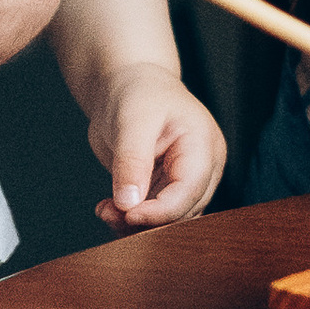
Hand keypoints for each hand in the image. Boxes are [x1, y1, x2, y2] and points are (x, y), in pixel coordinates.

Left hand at [84, 62, 227, 228]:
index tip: (126, 213)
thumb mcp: (132, 120)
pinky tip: (108, 208)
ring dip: (136, 225)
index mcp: (204, 146)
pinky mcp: (167, 189)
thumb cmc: (137, 92)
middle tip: (108, 212)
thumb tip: (127, 204)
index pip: (189, 191)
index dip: (160, 211)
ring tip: (105, 210)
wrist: (128, 84)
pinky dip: (132, 220)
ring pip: (170, 221)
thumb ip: (131, 161)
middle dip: (146, 220)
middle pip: (182, 212)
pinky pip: (156, 217)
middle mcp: (203, 168)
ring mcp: (186, 181)